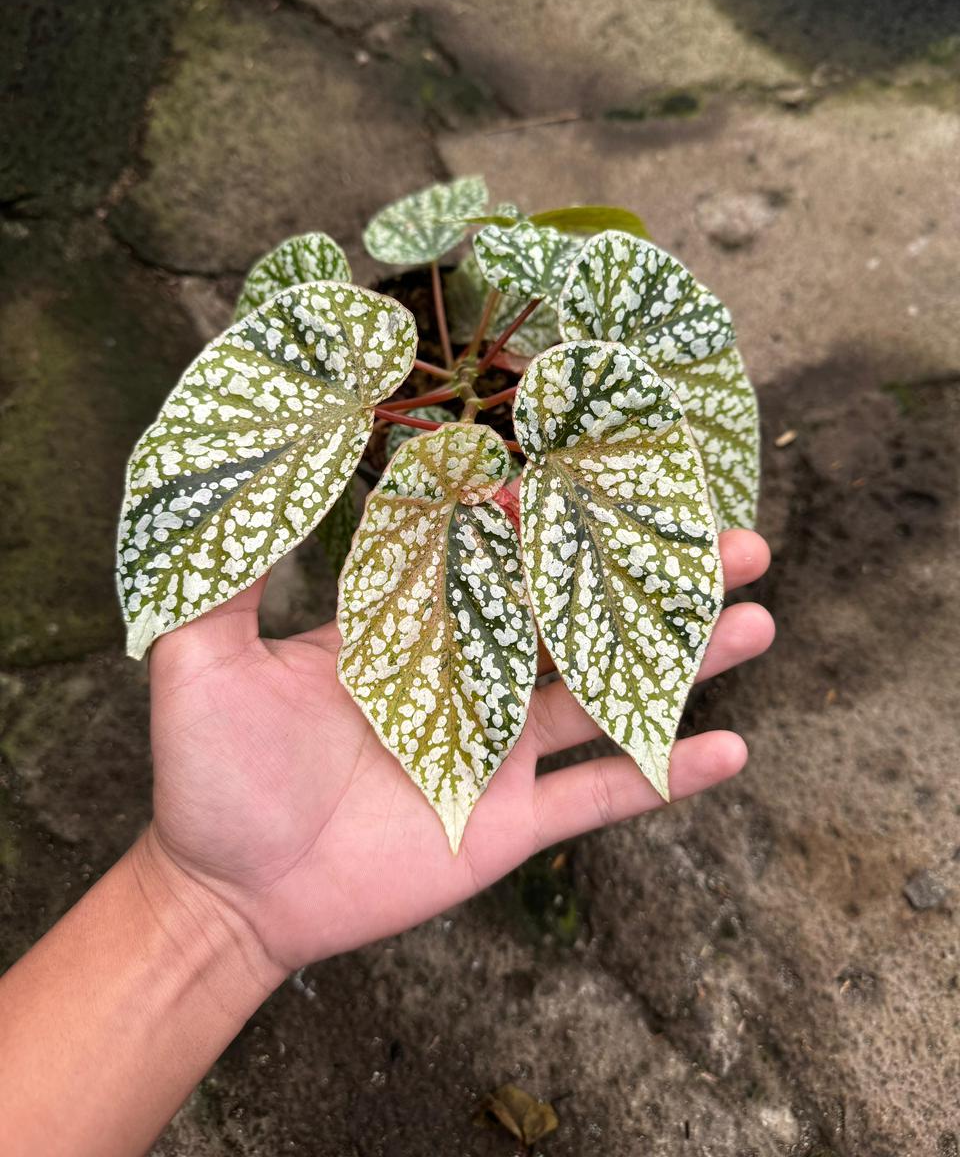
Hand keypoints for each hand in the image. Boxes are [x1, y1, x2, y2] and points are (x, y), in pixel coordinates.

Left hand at [146, 530, 772, 974]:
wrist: (228, 893)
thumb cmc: (210, 772)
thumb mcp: (203, 657)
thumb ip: (231, 572)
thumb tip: (251, 471)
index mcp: (413, 623)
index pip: (505, 552)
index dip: (569, 512)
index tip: (629, 471)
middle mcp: (469, 675)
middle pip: (580, 612)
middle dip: (658, 577)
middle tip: (740, 539)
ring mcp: (497, 749)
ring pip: (607, 693)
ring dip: (683, 660)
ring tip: (759, 620)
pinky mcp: (510, 822)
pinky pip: (601, 796)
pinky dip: (664, 775)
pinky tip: (731, 748)